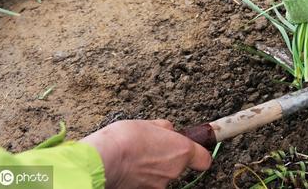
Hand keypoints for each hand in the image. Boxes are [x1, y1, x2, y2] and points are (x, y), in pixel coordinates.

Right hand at [81, 119, 211, 188]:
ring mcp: (159, 185)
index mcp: (182, 151)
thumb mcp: (149, 123)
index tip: (194, 149)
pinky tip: (130, 168)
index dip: (199, 154)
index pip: (204, 159)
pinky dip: (141, 177)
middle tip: (151, 148)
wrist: (104, 158)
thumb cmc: (126, 138)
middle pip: (179, 166)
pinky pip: (148, 183)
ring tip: (136, 159)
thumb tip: (168, 131)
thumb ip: (164, 129)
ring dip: (153, 169)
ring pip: (162, 176)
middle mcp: (174, 171)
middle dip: (168, 158)